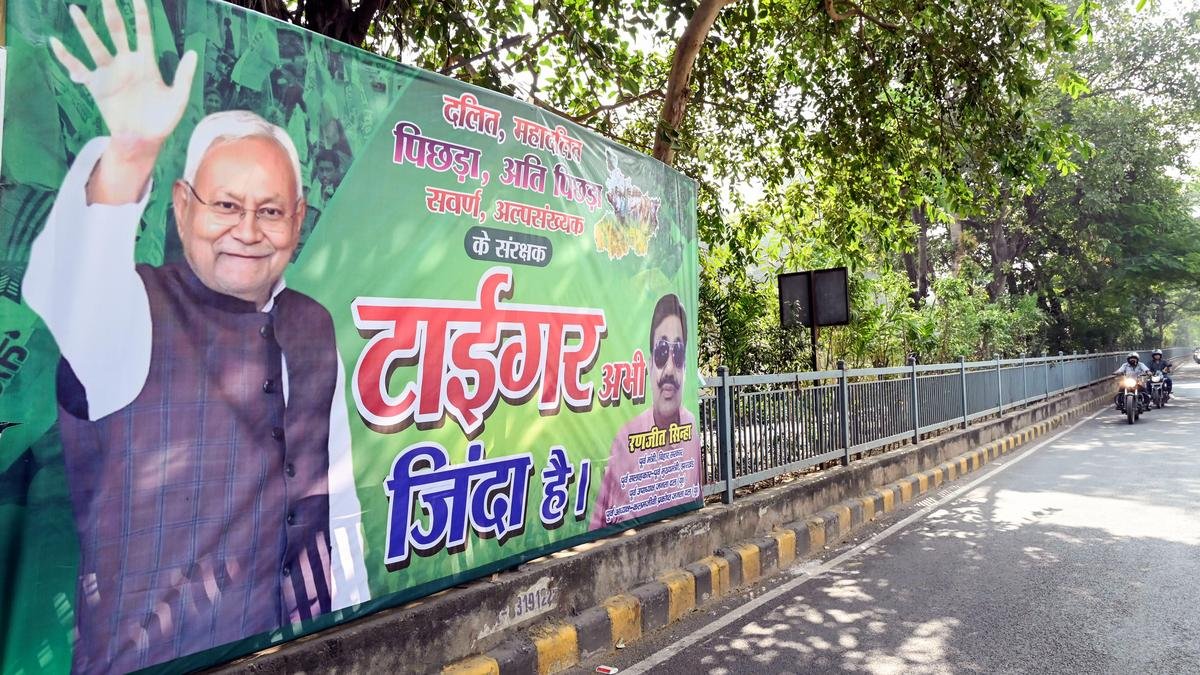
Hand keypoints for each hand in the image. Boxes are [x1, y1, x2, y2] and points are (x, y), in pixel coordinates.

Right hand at [50, 0, 196, 202]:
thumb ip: (184, 76)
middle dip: (111, 13)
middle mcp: (126, 63)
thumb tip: (193, 52)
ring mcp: (110, 73)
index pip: (143, 32)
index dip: (141, 15)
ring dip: (85, 28)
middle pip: (117, 32)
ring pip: (95, 45)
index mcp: (146, 63)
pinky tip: (55, 43)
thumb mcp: (178, 98)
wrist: (143, 140)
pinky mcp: (97, 85)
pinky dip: (65, 57)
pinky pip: (78, 68)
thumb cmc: (162, 120)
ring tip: (75, 9)